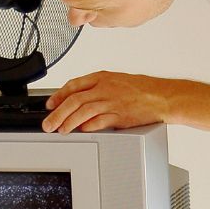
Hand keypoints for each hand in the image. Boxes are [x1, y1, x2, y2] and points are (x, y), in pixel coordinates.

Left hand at [41, 71, 173, 133]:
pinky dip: (88, 126)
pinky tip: (81, 130)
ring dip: (69, 122)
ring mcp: (112, 102)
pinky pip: (99, 121)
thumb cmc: (141, 89)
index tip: (50, 105)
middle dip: (57, 113)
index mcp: (102, 77)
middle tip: (48, 123)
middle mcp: (105, 88)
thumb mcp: (116, 81)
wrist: (161, 96)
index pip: (74, 85)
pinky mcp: (120, 115)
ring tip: (60, 130)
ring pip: (83, 111)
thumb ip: (97, 89)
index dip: (58, 96)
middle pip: (74, 100)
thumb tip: (79, 100)